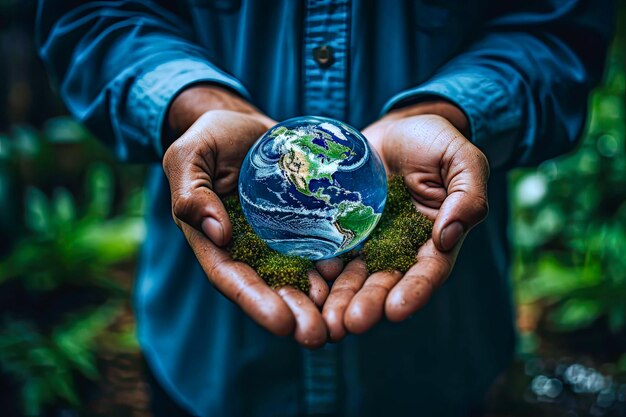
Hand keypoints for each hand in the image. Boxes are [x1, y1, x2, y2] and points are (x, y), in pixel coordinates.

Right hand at [163, 86, 332, 347]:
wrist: (244, 125)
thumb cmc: (210, 139)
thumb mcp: (190, 158)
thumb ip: (192, 193)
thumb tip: (219, 233)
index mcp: (215, 241)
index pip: (233, 278)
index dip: (256, 302)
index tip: (283, 322)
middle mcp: (249, 248)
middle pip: (271, 288)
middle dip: (294, 314)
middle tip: (319, 336)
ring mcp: (278, 238)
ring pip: (300, 276)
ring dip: (320, 302)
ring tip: (343, 322)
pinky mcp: (304, 223)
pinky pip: (321, 248)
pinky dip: (337, 268)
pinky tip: (357, 282)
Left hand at [322, 101, 488, 340]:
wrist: (396, 128)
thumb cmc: (434, 141)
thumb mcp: (462, 160)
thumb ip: (468, 196)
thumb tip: (447, 236)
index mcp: (434, 238)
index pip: (428, 271)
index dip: (413, 291)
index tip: (395, 310)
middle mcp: (400, 247)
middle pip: (385, 281)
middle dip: (369, 303)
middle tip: (351, 324)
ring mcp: (368, 240)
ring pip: (354, 275)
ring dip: (341, 299)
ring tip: (327, 321)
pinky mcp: (341, 228)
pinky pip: (329, 251)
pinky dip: (319, 272)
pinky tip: (305, 288)